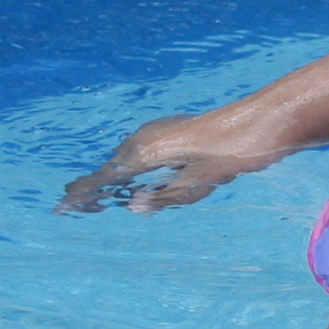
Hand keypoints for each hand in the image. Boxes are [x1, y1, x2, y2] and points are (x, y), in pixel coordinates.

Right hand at [59, 111, 286, 213]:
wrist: (266, 121)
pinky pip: (146, 152)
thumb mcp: (201, 182)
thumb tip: (134, 204)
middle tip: (73, 205)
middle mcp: (150, 138)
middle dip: (94, 186)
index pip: (107, 177)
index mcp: (149, 151)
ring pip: (130, 158)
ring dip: (114, 176)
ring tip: (96, 194)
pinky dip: (134, 167)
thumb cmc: (234, 152)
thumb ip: (166, 195)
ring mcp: (163, 131)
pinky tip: (139, 177)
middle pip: (113, 166)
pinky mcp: (178, 132)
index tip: (62, 207)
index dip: (85, 194)